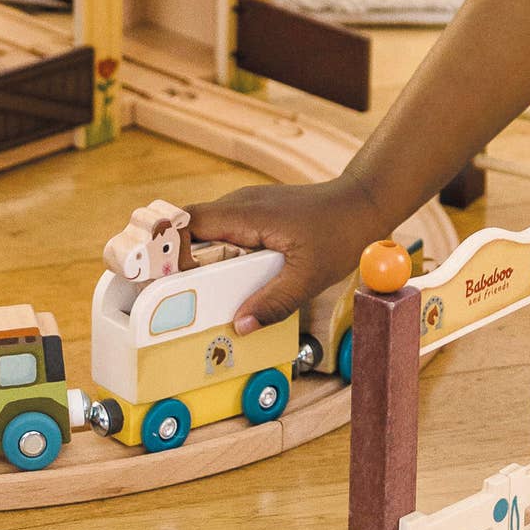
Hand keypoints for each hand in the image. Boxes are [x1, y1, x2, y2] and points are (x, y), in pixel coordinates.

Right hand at [181, 176, 382, 343]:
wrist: (362, 204)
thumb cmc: (339, 234)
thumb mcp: (309, 277)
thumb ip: (274, 302)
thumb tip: (240, 326)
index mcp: (247, 214)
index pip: (189, 221)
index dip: (169, 246)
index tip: (168, 278)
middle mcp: (240, 204)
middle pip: (190, 227)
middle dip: (176, 258)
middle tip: (175, 295)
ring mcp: (247, 206)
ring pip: (206, 230)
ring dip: (197, 258)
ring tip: (196, 293)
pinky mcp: (255, 214)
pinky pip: (224, 232)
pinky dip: (217, 254)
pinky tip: (227, 280)